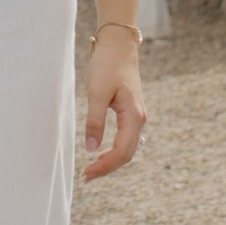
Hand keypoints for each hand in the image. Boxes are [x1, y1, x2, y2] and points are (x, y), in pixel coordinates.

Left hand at [82, 24, 145, 180]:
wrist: (118, 46)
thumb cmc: (107, 66)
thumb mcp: (97, 93)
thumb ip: (95, 121)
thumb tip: (91, 149)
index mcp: (134, 116)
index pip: (122, 152)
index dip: (105, 166)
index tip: (86, 174)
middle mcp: (139, 119)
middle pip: (126, 154)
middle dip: (107, 168)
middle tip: (85, 178)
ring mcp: (137, 117)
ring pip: (127, 149)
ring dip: (110, 162)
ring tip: (91, 170)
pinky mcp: (131, 114)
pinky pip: (126, 140)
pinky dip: (114, 151)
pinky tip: (100, 154)